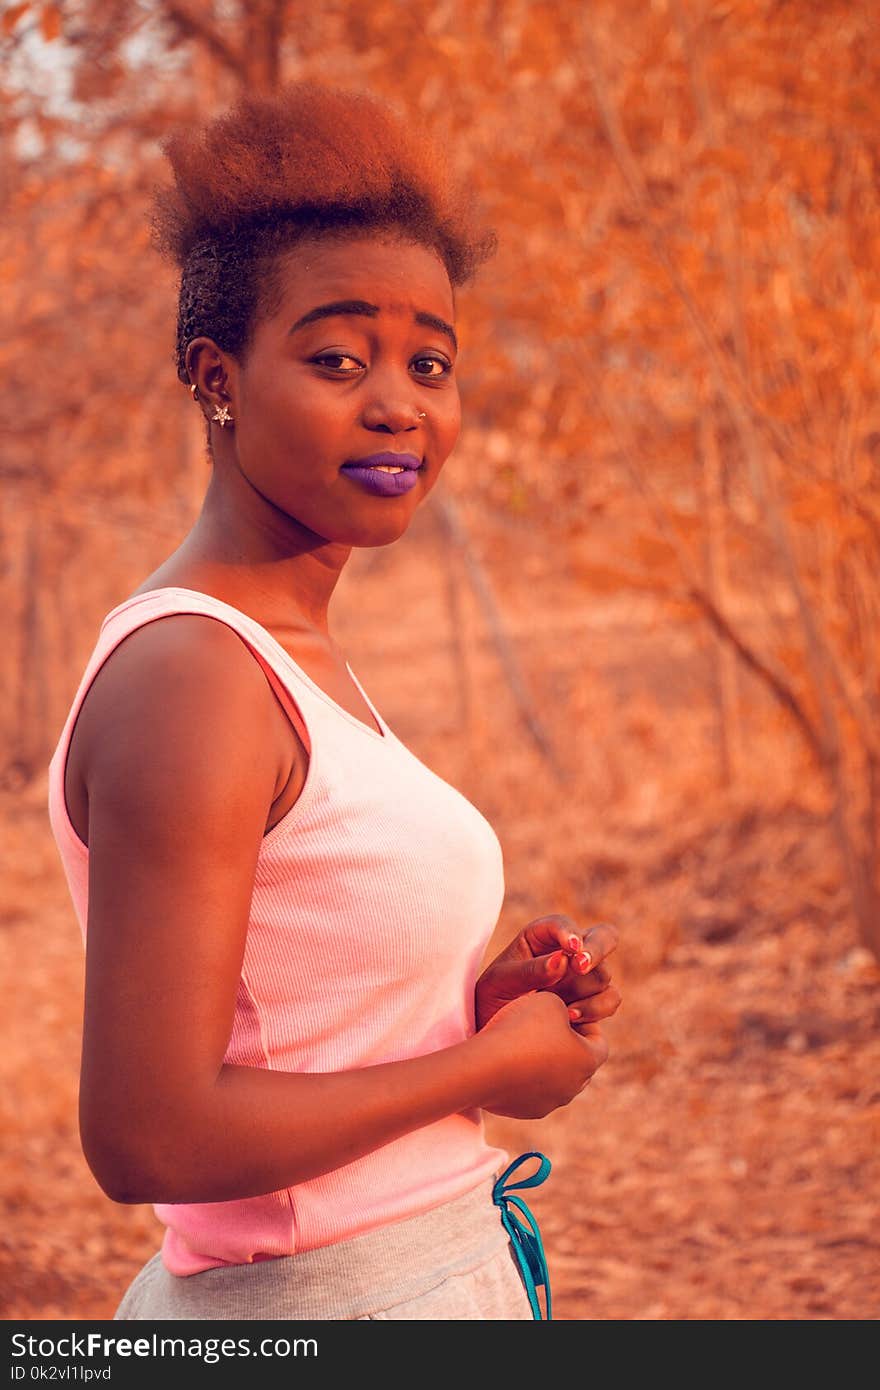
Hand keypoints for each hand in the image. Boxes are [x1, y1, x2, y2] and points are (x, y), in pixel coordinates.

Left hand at [475, 914, 620, 1036]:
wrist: (497, 1033)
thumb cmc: (493, 999)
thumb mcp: (501, 982)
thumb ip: (530, 971)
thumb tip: (562, 960)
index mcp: (543, 936)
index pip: (563, 924)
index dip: (570, 932)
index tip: (570, 948)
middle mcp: (569, 952)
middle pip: (604, 937)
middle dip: (596, 950)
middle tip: (580, 965)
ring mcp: (584, 977)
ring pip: (604, 974)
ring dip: (585, 988)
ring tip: (561, 1006)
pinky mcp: (593, 1002)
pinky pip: (610, 999)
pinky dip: (596, 1008)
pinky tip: (570, 1016)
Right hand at [476, 990, 608, 1119]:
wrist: (484, 1066)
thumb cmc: (521, 1028)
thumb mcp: (549, 1000)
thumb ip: (563, 1006)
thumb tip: (563, 1016)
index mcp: (587, 1060)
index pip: (599, 1042)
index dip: (586, 1023)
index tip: (568, 1012)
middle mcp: (574, 1087)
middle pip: (579, 1063)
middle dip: (567, 1044)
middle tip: (548, 1027)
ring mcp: (551, 1103)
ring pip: (557, 1080)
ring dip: (547, 1063)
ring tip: (526, 1043)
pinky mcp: (527, 1111)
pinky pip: (534, 1092)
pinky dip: (527, 1078)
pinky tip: (510, 1061)